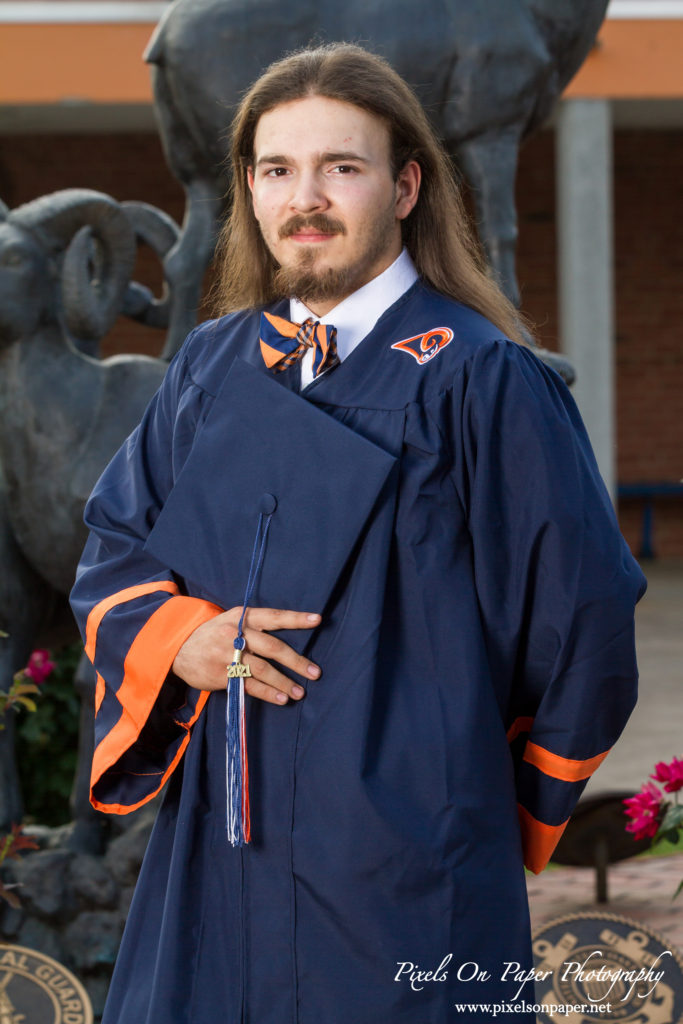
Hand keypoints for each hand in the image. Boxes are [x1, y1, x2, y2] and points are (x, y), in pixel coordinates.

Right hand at [172, 606, 320, 704]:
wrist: (178, 648)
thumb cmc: (213, 633)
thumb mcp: (231, 620)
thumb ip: (255, 625)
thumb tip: (289, 635)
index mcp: (242, 617)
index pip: (274, 616)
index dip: (296, 618)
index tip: (317, 620)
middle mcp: (236, 634)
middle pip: (272, 647)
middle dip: (295, 661)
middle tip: (315, 672)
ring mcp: (227, 655)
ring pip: (262, 669)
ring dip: (283, 682)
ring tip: (300, 692)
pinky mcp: (221, 675)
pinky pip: (249, 685)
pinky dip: (267, 693)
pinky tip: (281, 698)